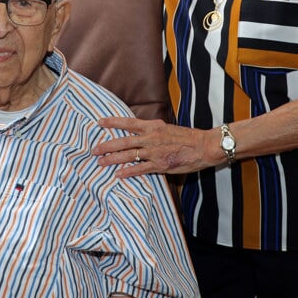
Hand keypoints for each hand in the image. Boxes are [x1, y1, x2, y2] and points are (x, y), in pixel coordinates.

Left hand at [92, 117, 223, 176]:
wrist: (204, 146)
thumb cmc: (187, 137)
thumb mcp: (167, 128)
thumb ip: (152, 130)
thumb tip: (140, 132)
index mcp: (153, 126)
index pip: (128, 123)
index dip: (112, 122)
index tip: (99, 122)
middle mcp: (151, 138)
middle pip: (123, 141)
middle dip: (106, 146)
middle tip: (94, 150)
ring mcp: (155, 152)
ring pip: (128, 155)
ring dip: (112, 160)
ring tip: (100, 163)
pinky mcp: (160, 165)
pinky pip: (140, 169)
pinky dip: (128, 172)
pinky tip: (118, 174)